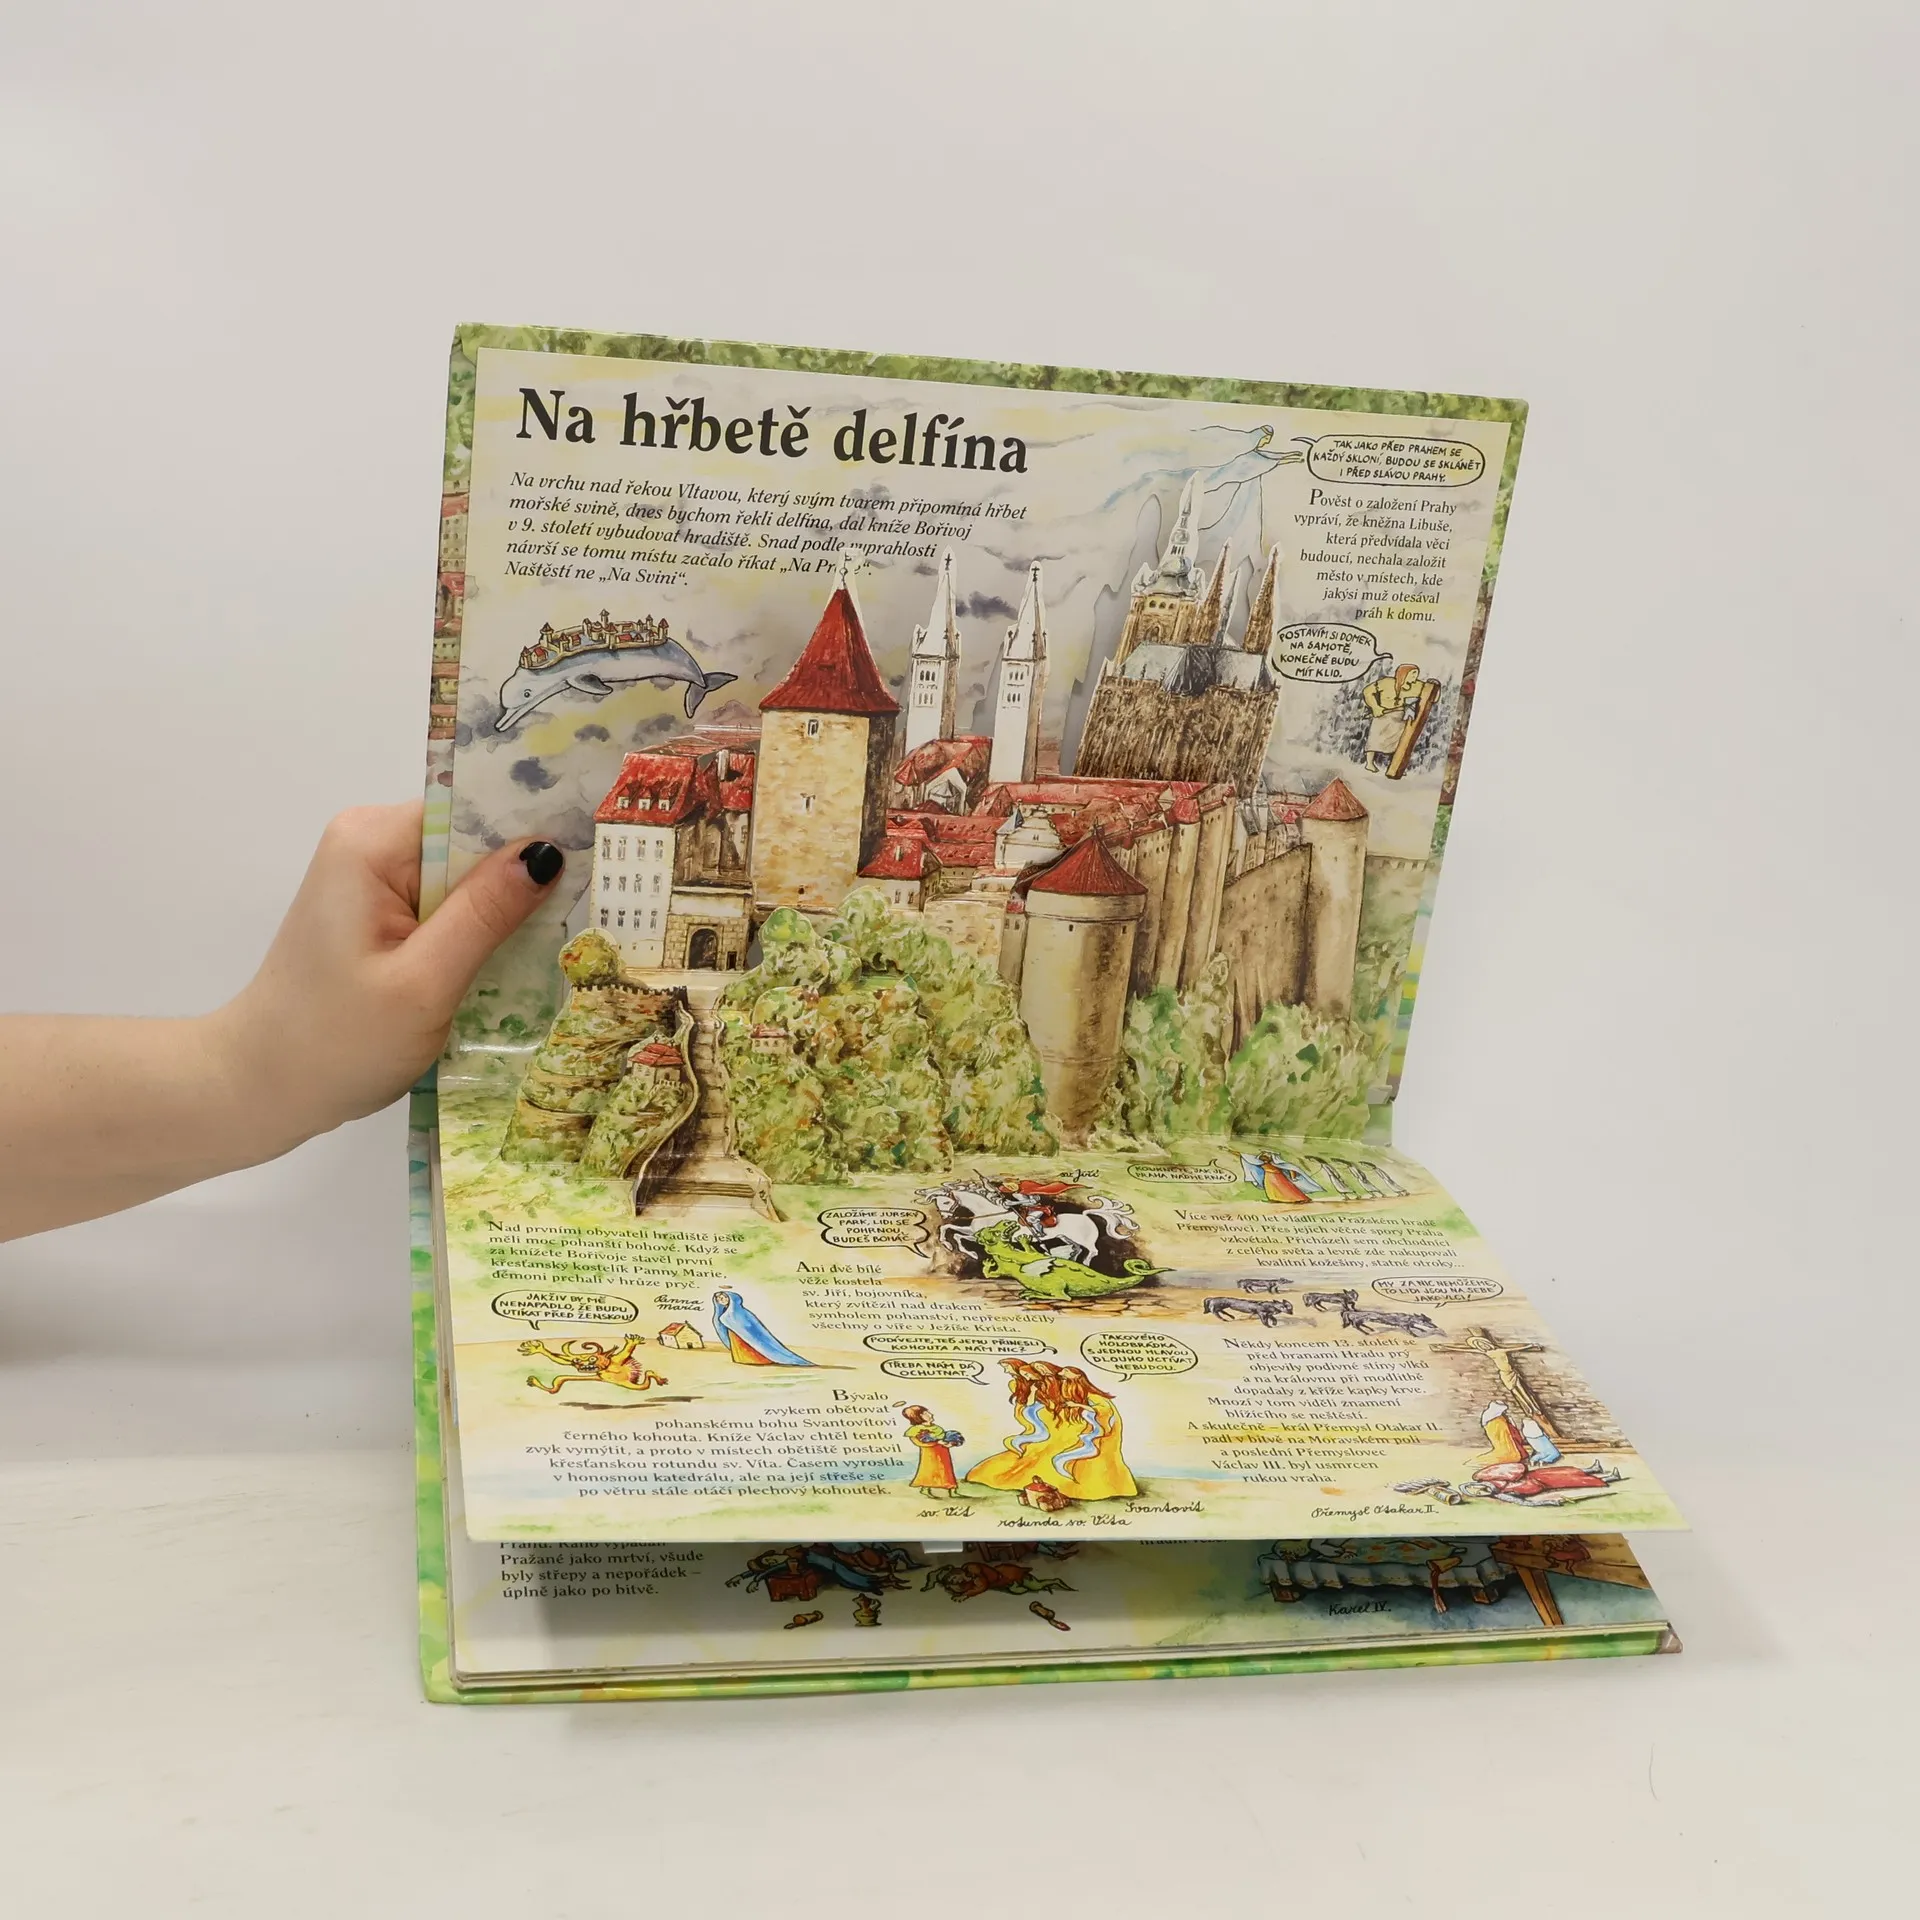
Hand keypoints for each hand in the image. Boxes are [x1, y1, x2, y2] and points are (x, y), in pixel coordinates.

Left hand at [212, 802, 563, 1154]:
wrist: (259, 1089)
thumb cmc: (336, 1042)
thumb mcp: (423, 983)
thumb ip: (485, 913)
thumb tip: (548, 851)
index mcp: (372, 842)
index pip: (475, 812)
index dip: (536, 832)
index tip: (601, 854)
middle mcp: (369, 842)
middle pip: (474, 841)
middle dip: (526, 876)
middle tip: (594, 910)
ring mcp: (372, 878)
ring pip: (467, 877)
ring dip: (506, 911)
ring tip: (561, 943)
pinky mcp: (378, 913)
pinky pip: (448, 905)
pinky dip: (479, 932)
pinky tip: (512, 962)